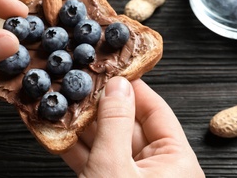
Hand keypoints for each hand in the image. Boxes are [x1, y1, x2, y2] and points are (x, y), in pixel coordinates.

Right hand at [61, 77, 204, 176]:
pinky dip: (77, 148)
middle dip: (100, 107)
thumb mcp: (113, 166)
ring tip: (65, 105)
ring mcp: (132, 177)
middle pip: (128, 125)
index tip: (113, 70)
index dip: (133, 88)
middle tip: (81, 87)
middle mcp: (157, 168)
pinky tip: (60, 132)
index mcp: (175, 162)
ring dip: (83, 126)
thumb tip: (116, 87)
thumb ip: (114, 123)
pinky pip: (95, 160)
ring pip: (108, 142)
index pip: (156, 111)